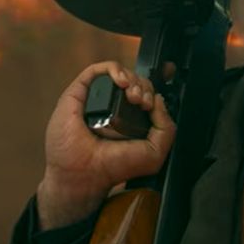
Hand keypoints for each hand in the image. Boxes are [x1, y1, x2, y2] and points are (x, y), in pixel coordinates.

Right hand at [36, 61, 175, 230]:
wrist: (85, 174)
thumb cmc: (114, 166)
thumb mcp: (154, 152)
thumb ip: (165, 127)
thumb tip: (159, 100)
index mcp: (130, 117)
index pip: (145, 92)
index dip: (152, 92)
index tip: (152, 105)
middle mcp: (113, 106)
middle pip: (135, 81)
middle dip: (145, 87)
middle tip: (143, 103)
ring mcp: (95, 99)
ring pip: (119, 73)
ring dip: (132, 79)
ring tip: (133, 96)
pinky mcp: (78, 94)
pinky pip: (97, 70)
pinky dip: (114, 69)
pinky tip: (121, 82)